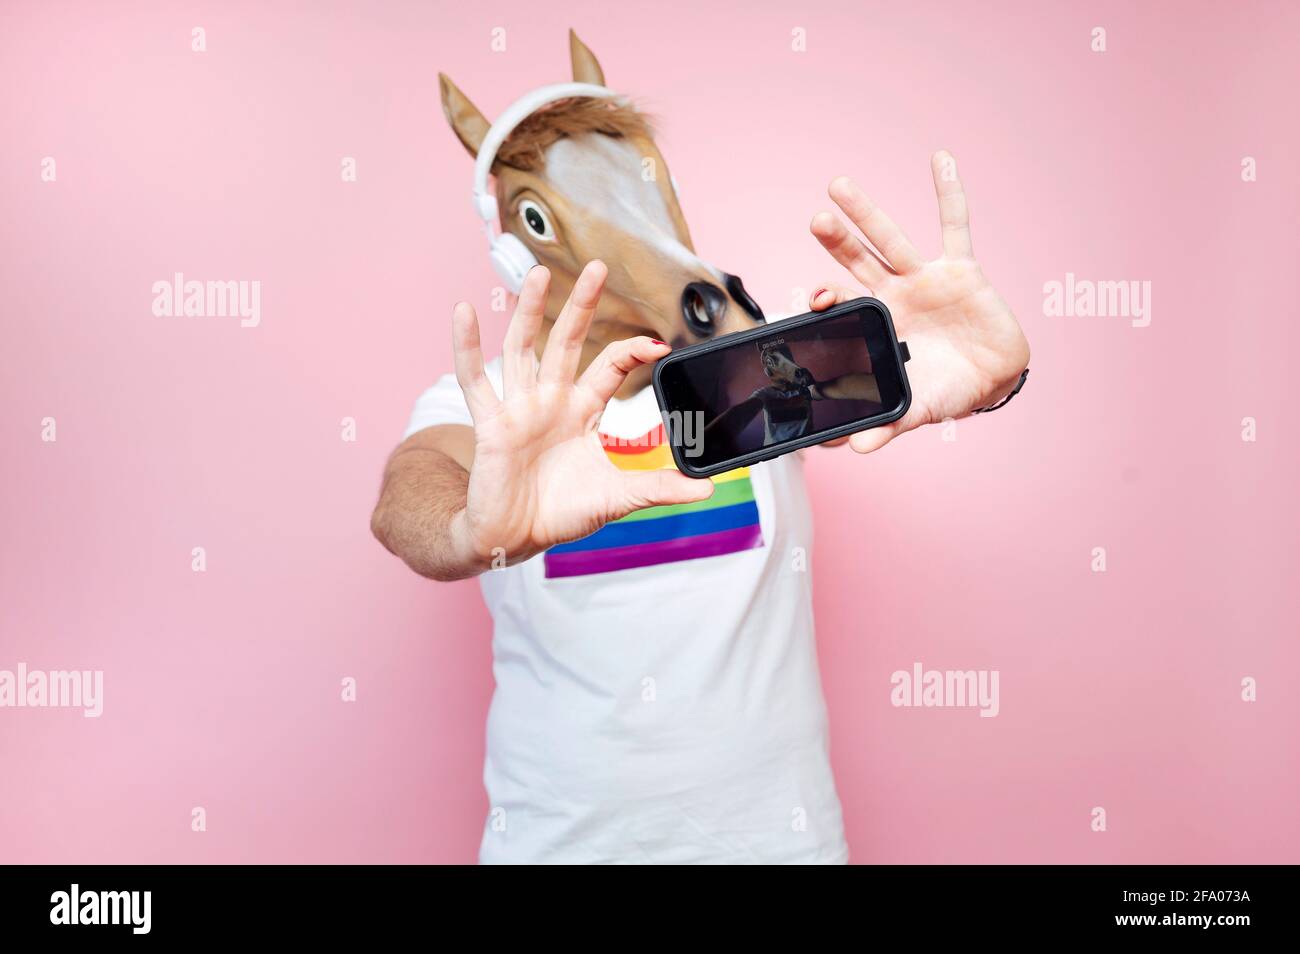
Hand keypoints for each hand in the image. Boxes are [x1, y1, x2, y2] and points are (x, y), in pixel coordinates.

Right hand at [449, 261, 712, 566]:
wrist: (515, 538)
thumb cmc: (561, 513)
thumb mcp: (618, 497)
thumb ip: (659, 486)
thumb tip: (707, 487)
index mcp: (583, 412)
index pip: (609, 367)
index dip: (632, 351)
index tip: (656, 345)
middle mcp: (551, 401)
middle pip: (566, 342)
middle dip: (581, 305)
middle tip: (597, 267)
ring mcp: (519, 408)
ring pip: (522, 349)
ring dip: (527, 311)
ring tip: (537, 274)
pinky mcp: (491, 424)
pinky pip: (475, 380)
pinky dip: (466, 346)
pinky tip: (464, 312)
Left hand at [808, 151, 1029, 452]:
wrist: (993, 378)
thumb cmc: (946, 388)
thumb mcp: (917, 408)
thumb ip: (887, 424)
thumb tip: (856, 450)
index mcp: (878, 325)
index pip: (843, 305)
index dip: (825, 298)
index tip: (813, 298)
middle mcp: (894, 295)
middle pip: (857, 262)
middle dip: (836, 241)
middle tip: (814, 219)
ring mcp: (925, 278)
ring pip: (891, 239)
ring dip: (867, 213)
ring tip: (838, 185)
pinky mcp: (961, 269)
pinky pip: (956, 224)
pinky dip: (950, 192)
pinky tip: (940, 160)